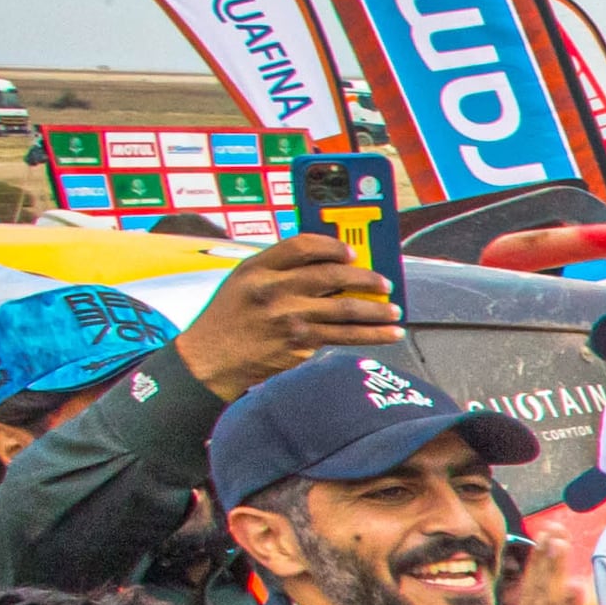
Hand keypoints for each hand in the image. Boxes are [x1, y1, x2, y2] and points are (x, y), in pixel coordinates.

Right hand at [180, 232, 405, 398]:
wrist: (211, 358)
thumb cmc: (230, 317)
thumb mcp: (244, 280)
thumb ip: (279, 268)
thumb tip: (330, 263)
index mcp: (258, 268)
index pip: (302, 246)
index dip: (332, 247)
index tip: (351, 253)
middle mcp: (274, 290)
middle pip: (332, 276)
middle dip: (366, 278)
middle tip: (385, 283)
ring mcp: (289, 318)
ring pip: (345, 309)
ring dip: (377, 310)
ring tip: (394, 310)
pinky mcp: (300, 344)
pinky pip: (344, 337)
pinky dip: (372, 335)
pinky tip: (390, 333)